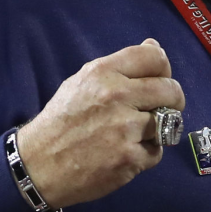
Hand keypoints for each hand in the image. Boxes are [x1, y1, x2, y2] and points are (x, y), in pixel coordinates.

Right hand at [16, 39, 184, 208]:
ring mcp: (125, 129)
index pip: (154, 58)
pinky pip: (157, 151)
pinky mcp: (130, 158)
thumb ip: (121, 66)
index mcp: (103, 73)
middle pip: (171, 89)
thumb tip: (154, 45)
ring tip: (136, 133)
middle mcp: (116, 96)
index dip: (163, 69)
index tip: (159, 80)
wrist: (38, 166)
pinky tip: (126, 153)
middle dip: (173, 99)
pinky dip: (146, 153)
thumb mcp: (82, 82)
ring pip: (169, 121)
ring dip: (158, 128)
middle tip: (159, 109)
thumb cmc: (62, 122)